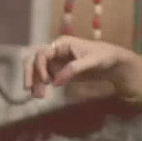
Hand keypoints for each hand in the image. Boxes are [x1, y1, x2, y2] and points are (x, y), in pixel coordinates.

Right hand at [23, 36, 141, 99]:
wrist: (113, 64)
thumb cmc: (104, 57)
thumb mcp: (92, 62)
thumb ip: (74, 69)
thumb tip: (55, 82)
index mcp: (62, 43)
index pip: (43, 54)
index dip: (40, 67)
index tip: (46, 81)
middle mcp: (55, 51)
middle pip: (35, 59)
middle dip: (30, 73)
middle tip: (28, 89)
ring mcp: (56, 61)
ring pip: (38, 70)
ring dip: (35, 81)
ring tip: (38, 96)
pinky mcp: (59, 71)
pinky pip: (44, 77)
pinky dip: (40, 85)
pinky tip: (40, 94)